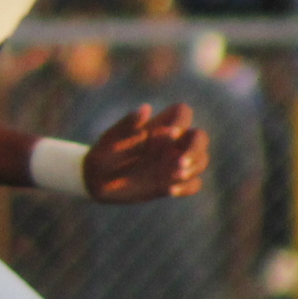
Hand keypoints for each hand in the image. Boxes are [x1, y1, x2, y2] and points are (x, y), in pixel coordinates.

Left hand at [84, 104, 208, 202]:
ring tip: (175, 175)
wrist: (96, 181)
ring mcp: (172, 163)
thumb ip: (128, 124)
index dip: (181, 121)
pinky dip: (187, 187)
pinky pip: (194, 184)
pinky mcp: (171, 183)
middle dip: (196, 148)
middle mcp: (170, 144)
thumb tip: (146, 108)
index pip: (182, 112)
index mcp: (158, 127)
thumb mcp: (111, 140)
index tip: (168, 134)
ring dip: (194, 167)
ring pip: (201, 160)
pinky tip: (170, 191)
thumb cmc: (103, 155)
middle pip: (200, 137)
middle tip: (180, 162)